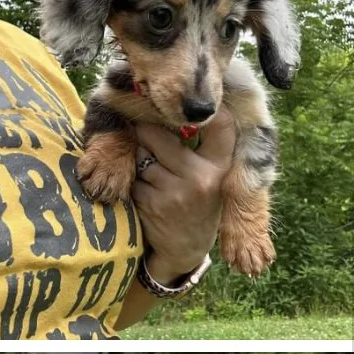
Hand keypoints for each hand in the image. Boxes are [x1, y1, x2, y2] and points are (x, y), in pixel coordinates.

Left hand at [131, 110, 236, 282]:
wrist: (185, 249)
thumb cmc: (199, 203)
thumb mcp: (213, 177)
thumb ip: (205, 147)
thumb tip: (178, 108)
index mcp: (221, 168)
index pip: (220, 126)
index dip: (205, 110)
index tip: (190, 104)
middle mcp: (201, 178)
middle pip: (160, 135)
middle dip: (147, 132)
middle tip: (144, 131)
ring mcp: (174, 192)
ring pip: (142, 156)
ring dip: (138, 158)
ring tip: (150, 170)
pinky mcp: (151, 203)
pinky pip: (133, 177)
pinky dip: (132, 179)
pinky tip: (144, 189)